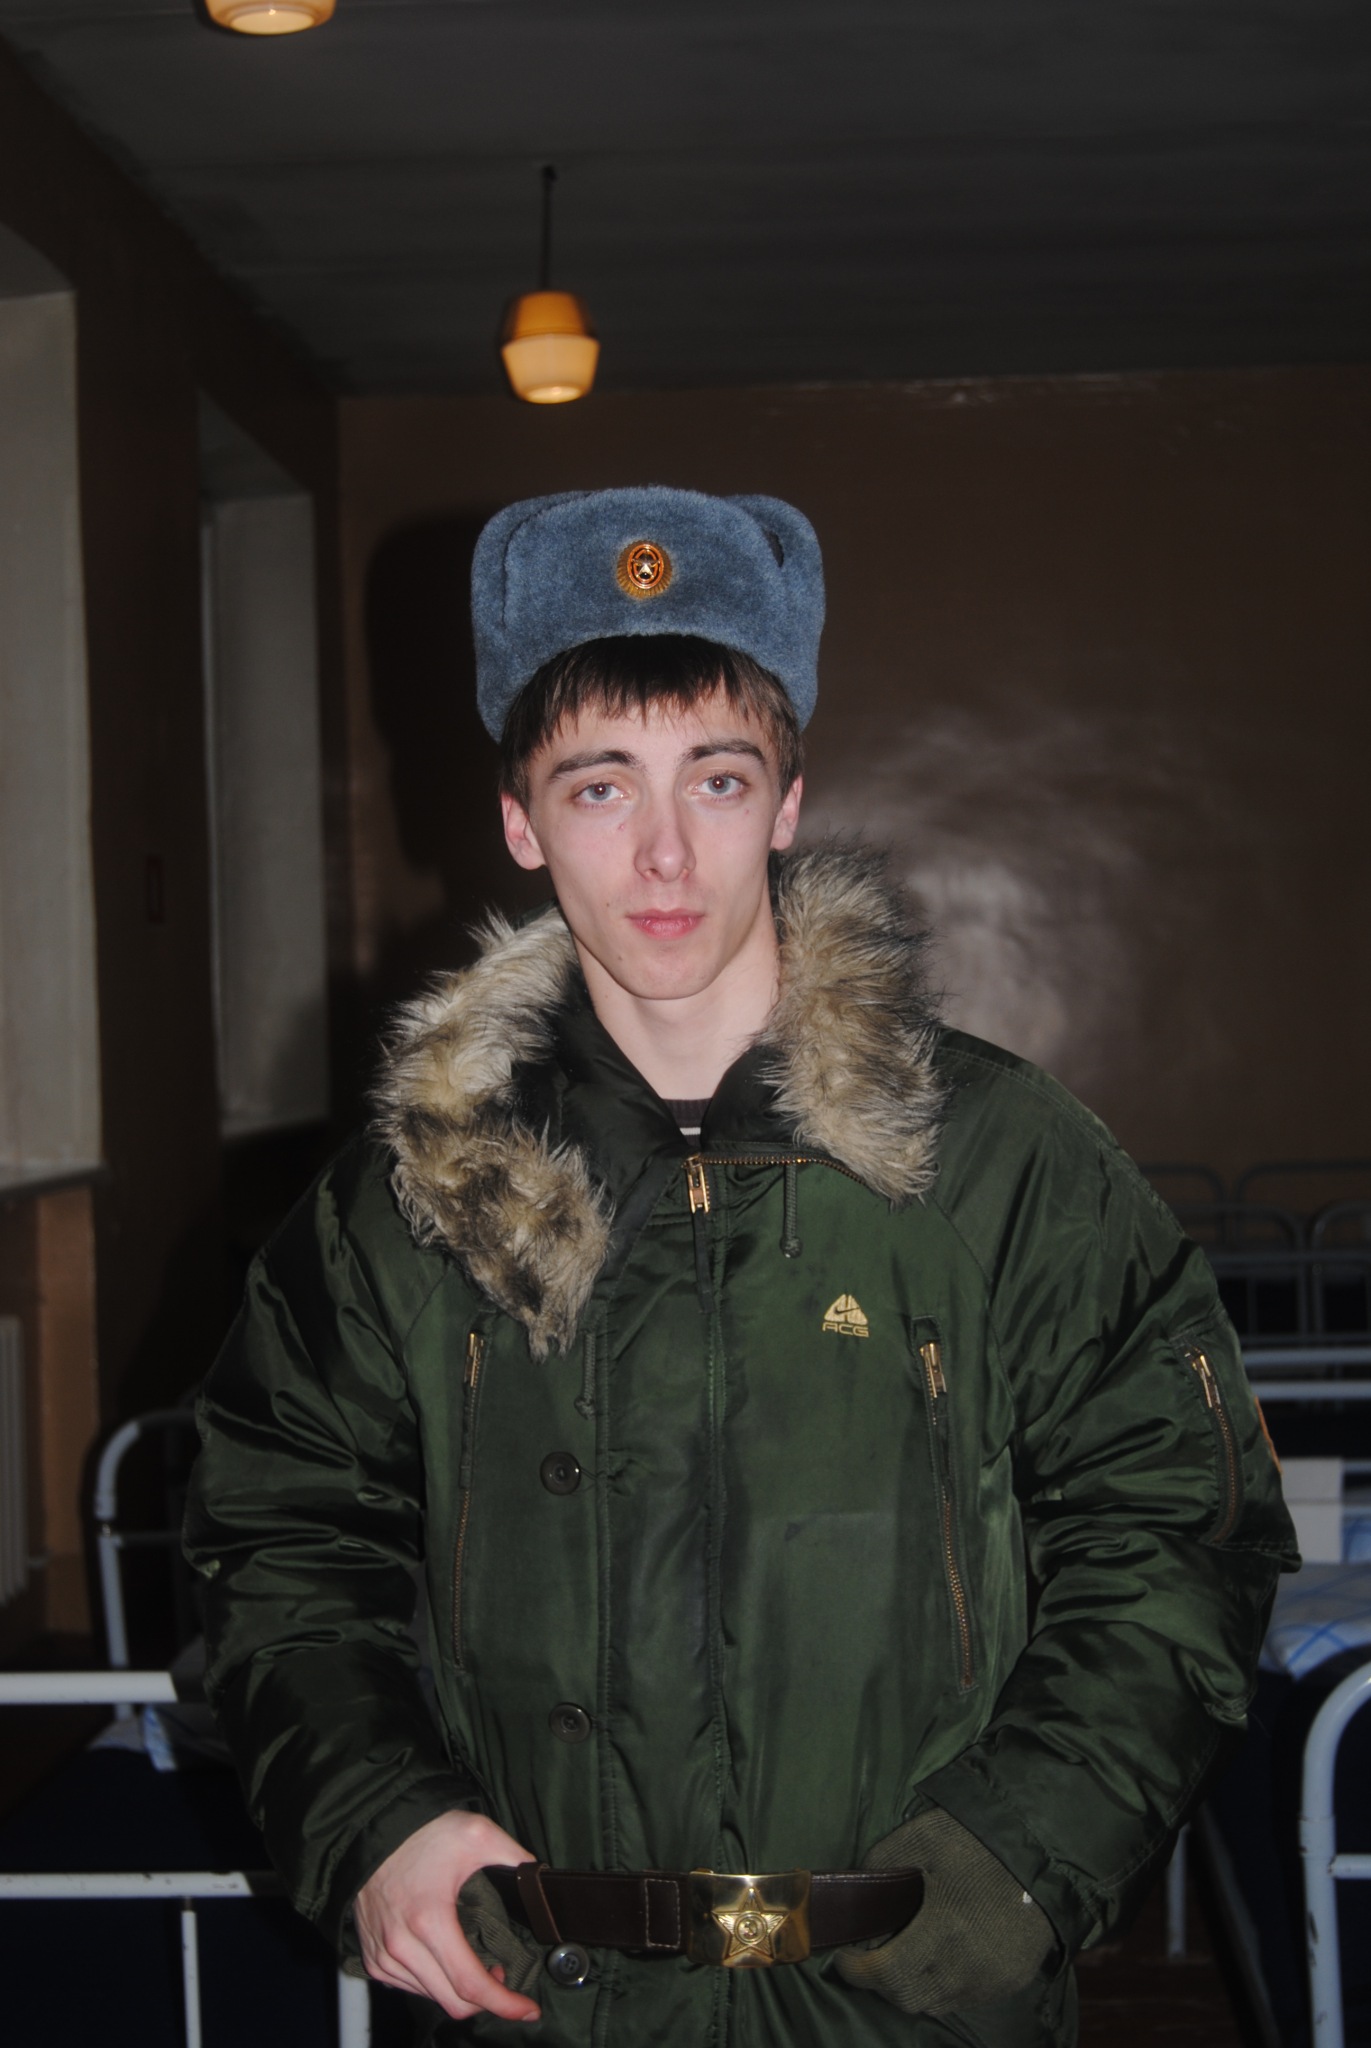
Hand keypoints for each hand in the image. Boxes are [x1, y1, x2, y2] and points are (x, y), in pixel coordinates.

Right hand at [353, 1809, 541, 2023]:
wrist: (372, 1828)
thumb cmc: (423, 1830)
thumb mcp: (477, 1833)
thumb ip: (513, 1855)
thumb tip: (538, 1875)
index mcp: (429, 1920)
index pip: (471, 1985)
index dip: (505, 2004)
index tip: (529, 2010)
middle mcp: (401, 1946)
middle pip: (453, 2002)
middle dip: (488, 2000)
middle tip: (502, 1974)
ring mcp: (384, 1956)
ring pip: (431, 1998)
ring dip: (459, 1991)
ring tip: (474, 1963)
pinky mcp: (372, 1958)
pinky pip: (409, 1988)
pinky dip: (434, 1984)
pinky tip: (446, 1962)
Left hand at [835, 1806, 1054, 2016]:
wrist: (1045, 1850)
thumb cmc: (981, 1840)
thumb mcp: (924, 1835)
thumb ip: (883, 1862)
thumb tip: (859, 1891)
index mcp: (945, 1929)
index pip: (887, 1974)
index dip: (857, 1970)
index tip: (845, 1956)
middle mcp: (969, 1966)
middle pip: (909, 1998)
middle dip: (881, 1981)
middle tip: (871, 1954)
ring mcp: (992, 1980)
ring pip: (937, 2004)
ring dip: (913, 1986)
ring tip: (905, 1955)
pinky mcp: (1011, 1982)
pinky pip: (964, 1999)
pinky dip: (943, 1986)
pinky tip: (940, 1957)